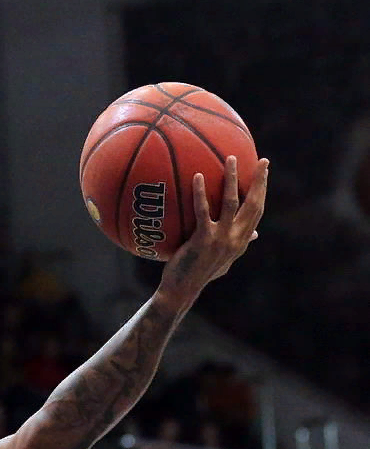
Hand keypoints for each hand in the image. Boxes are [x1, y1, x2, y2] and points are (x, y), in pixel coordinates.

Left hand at [160, 156, 268, 302]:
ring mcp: (221, 239)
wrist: (182, 289)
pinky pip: (203, 211)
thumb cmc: (200, 273)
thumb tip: (256, 233)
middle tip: (262, 161)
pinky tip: (198, 176)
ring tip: (230, 159)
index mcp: (242, 241)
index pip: (258, 211)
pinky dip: (201, 192)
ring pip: (232, 203)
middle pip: (253, 204)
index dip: (263, 191)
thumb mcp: (225, 259)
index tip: (264, 172)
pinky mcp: (203, 239)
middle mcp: (236, 239)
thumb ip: (240, 244)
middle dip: (260, 181)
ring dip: (232, 179)